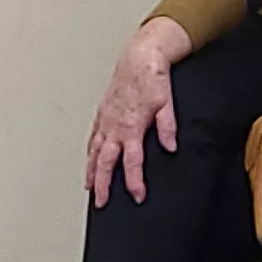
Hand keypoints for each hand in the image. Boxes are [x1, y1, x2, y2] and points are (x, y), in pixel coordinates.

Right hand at [87, 19, 191, 206]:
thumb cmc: (152, 80)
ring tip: (90, 188)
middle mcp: (115, 127)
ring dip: (92, 172)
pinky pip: (92, 138)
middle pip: (106, 162)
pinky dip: (90, 153)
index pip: (132, 161)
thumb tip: (171, 147)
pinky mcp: (102, 115)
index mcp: (132, 127)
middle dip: (103, 184)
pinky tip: (90, 161)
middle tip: (101, 202)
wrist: (139, 59)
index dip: (134, 181)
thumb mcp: (167, 104)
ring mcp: (106, 121)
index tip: (137, 196)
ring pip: (95, 152)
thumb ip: (167, 127)